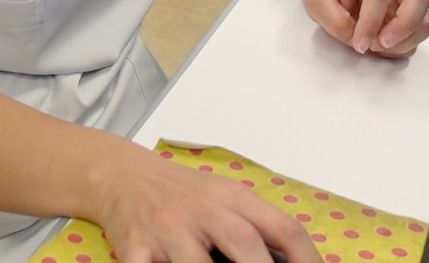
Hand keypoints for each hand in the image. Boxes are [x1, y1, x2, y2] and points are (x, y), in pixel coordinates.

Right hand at [91, 145, 318, 262]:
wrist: (120, 175)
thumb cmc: (181, 193)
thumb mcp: (222, 197)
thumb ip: (254, 226)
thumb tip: (291, 261)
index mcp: (231, 198)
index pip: (283, 226)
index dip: (308, 259)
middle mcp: (201, 210)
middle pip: (244, 243)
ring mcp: (167, 230)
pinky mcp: (135, 247)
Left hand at [301, 0, 428, 57]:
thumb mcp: (315, 0)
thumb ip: (333, 20)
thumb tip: (357, 38)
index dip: (370, 24)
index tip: (360, 44)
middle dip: (404, 27)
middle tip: (381, 44)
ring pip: (425, 19)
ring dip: (406, 40)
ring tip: (379, 46)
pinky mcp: (411, 13)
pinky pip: (419, 33)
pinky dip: (404, 46)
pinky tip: (383, 46)